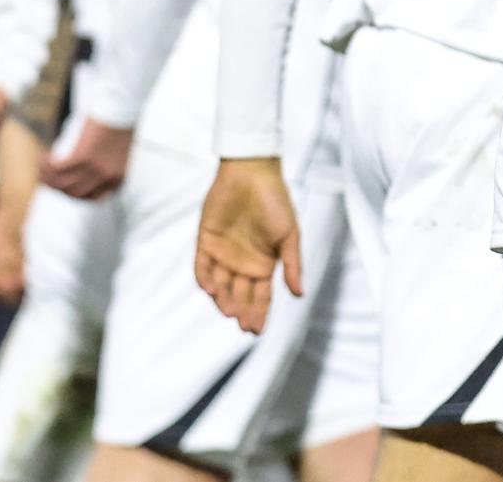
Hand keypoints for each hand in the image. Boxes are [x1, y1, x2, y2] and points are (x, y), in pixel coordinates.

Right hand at [40, 118, 132, 199]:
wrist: (122, 105)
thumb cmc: (119, 121)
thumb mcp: (117, 149)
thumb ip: (106, 162)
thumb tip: (83, 166)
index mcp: (118, 179)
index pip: (93, 198)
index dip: (74, 194)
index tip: (63, 186)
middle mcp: (107, 178)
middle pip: (75, 193)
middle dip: (56, 187)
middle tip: (45, 175)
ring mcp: (96, 169)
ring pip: (63, 184)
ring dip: (47, 177)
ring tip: (40, 166)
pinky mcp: (83, 157)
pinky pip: (58, 168)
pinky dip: (47, 165)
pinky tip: (42, 156)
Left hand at [195, 157, 301, 334]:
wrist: (252, 172)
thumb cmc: (276, 201)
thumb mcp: (289, 234)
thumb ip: (292, 265)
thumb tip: (300, 294)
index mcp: (264, 264)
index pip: (261, 296)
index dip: (259, 314)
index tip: (257, 331)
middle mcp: (242, 263)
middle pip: (240, 295)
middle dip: (241, 311)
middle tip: (243, 325)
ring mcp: (223, 253)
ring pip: (220, 285)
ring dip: (223, 298)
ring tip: (228, 309)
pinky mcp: (206, 241)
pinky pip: (202, 266)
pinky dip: (205, 278)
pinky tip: (211, 289)